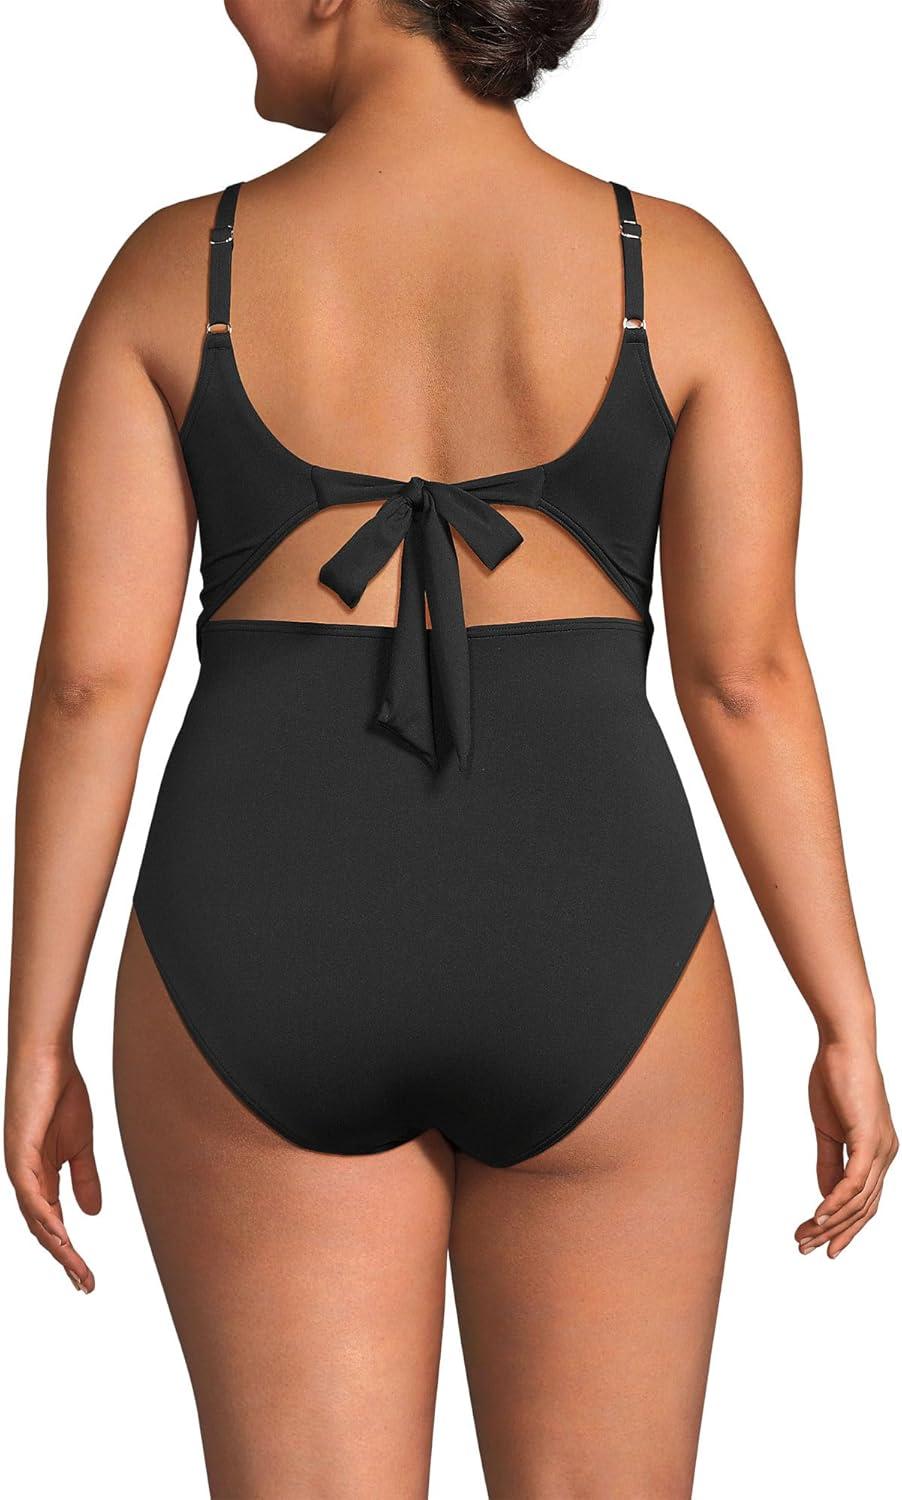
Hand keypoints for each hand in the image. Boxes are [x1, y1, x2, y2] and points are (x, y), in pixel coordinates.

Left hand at [4, 1046, 100, 1291]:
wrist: (48, 1058)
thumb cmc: (61, 1093)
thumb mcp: (81, 1144)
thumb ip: (84, 1178)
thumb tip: (92, 1214)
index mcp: (38, 1177)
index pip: (54, 1223)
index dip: (70, 1251)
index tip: (88, 1277)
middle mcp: (24, 1179)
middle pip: (44, 1230)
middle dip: (65, 1259)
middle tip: (85, 1284)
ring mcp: (19, 1169)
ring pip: (35, 1219)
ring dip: (57, 1246)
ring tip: (76, 1269)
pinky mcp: (18, 1155)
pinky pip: (30, 1196)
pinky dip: (45, 1218)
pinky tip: (60, 1235)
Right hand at [795, 1038, 896, 1258]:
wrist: (843, 1044)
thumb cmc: (836, 1078)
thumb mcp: (828, 1130)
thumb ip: (829, 1163)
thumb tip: (825, 1197)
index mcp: (878, 1153)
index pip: (864, 1202)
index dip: (843, 1226)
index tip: (817, 1242)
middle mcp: (886, 1156)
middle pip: (863, 1209)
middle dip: (835, 1233)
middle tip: (805, 1249)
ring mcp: (881, 1149)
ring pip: (859, 1201)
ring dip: (831, 1223)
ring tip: (805, 1237)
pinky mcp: (870, 1139)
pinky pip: (855, 1181)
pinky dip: (836, 1202)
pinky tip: (818, 1215)